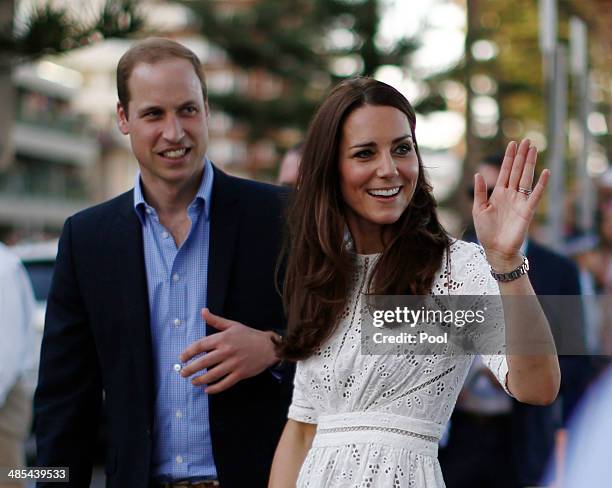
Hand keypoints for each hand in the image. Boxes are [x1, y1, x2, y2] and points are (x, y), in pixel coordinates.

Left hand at [179, 308, 279, 393]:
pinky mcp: (240, 374)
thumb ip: (216, 320)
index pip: (200, 346)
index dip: (188, 352)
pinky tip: (207, 390)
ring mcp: (233, 364)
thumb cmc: (249, 335)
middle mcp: (226, 351)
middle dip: (190, 369)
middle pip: (203, 362)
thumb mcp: (232, 325)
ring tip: (193, 381)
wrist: (268, 346)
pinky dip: (214, 388)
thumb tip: (203, 311)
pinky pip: (224, 384)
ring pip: (212, 375)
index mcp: (223, 338)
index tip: (182, 358)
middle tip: (183, 373)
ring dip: (200, 380)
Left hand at [473, 139, 548, 270]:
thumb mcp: (478, 209)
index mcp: (498, 193)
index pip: (505, 172)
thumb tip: (477, 174)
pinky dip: (541, 184)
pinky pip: (536, 195)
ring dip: (530, 164)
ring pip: (526, 178)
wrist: (496, 249)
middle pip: (517, 171)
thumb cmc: (486, 231)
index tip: (512, 144)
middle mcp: (511, 194)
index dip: (508, 158)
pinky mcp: (527, 211)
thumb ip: (480, 192)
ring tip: (534, 149)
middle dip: (521, 156)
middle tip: (527, 140)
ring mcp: (520, 201)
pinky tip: (545, 172)